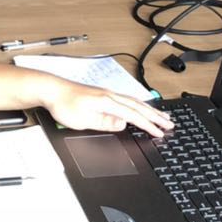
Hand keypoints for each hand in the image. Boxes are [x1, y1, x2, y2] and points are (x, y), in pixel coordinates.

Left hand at [41, 78, 172, 138]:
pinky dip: (138, 104)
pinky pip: (127, 99)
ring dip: (149, 110)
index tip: (160, 133)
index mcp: (107, 102)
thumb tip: (123, 124)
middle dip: (155, 117)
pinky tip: (140, 106)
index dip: (148, 126)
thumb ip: (104, 122)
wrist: (51, 89)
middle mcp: (110, 96)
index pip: (133, 116)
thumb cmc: (63, 104)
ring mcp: (107, 94)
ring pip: (134, 102)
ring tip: (161, 116)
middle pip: (138, 107)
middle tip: (170, 124)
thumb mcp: (82, 120)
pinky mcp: (103, 94)